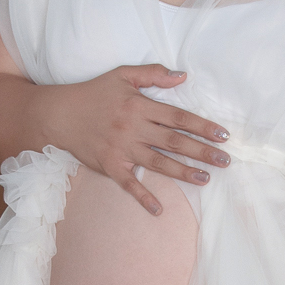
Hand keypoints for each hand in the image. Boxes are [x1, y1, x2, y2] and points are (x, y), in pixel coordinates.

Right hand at [49, 65, 230, 216]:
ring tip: (206, 178)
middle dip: (201, 151)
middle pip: (174, 141)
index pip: (178, 118)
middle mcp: (133, 128)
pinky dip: (143, 197)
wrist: (59, 114)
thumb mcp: (122, 76)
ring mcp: (121, 149)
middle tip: (225, 160)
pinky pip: (128, 184)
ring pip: (158, 162)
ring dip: (183, 172)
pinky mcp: (109, 165)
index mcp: (139, 106)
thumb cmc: (94, 94)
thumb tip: (182, 76)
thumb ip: (153, 74)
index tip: (223, 135)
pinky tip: (159, 209)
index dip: (202, 126)